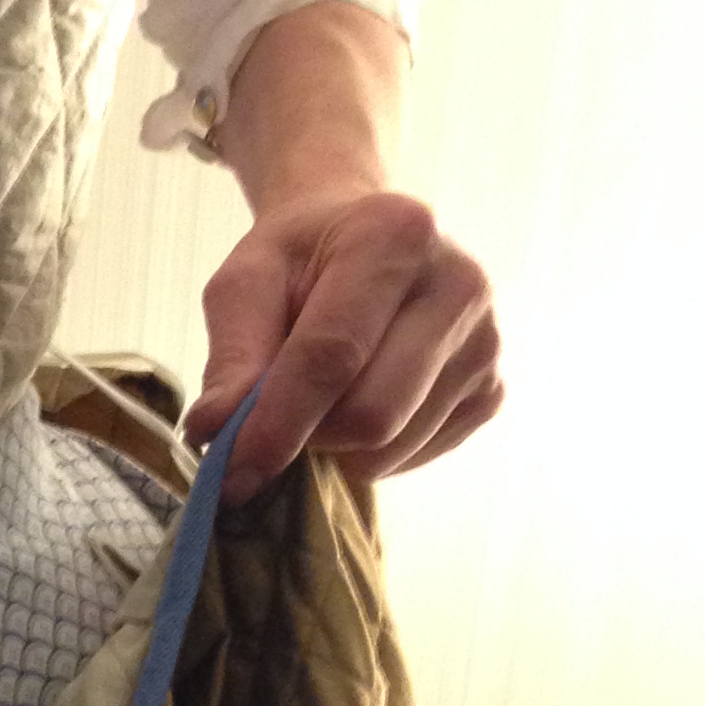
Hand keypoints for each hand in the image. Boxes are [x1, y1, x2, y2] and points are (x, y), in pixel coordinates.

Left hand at [184, 187, 502, 506]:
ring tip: (318, 401)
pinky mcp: (491, 389)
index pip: (332, 355)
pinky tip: (358, 403)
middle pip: (372, 414)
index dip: (277, 424)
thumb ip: (231, 355)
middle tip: (273, 420)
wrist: (363, 242)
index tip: (231, 471)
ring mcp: (486, 341)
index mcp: (395, 234)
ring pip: (393, 445)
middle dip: (308, 436)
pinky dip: (371, 452)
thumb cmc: (299, 262)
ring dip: (336, 448)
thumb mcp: (246, 284)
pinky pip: (418, 456)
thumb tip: (213, 430)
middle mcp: (458, 285)